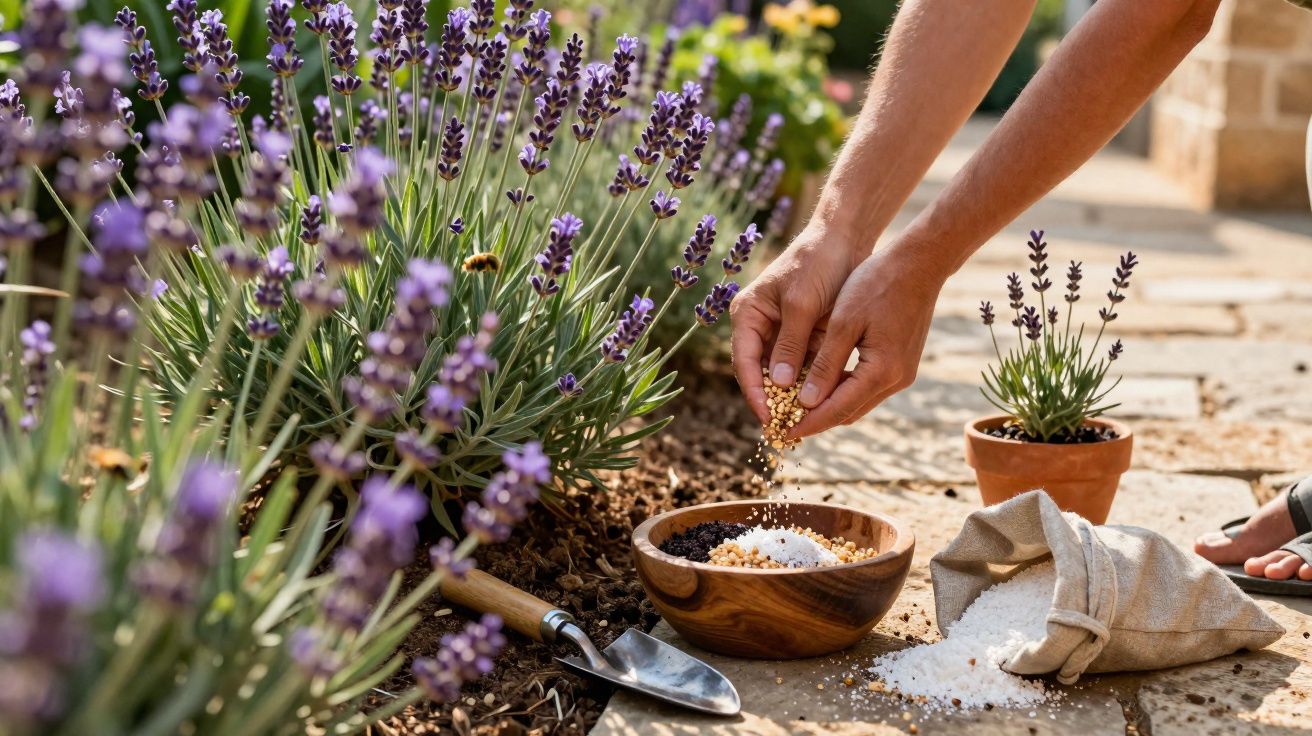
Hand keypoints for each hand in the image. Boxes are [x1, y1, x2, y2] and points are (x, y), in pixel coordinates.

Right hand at [729, 226, 865, 424]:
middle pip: (761, 373)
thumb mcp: (802, 304)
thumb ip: (790, 345)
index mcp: (748, 314)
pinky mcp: (805, 334)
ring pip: (784, 373)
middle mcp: (760, 326)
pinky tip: (823, 403)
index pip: (744, 362)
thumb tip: (779, 386)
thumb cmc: (818, 263)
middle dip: (773, 400)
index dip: (754, 393)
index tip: (769, 418)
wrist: (846, 238)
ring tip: (805, 423)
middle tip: (786, 430)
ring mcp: (783, 331)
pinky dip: (812, 383)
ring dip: (793, 396)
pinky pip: (805, 366)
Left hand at [786, 241, 944, 438]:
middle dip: (816, 420)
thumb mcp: (844, 322)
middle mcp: (896, 380)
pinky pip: (866, 386)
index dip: (807, 423)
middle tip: (784, 422)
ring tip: (795, 406)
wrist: (919, 263)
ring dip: (828, 406)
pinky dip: (842, 390)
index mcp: (882, 371)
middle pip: (848, 412)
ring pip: (857, 402)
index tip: (782, 432)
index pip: (837, 410)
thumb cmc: (877, 284)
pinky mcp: (901, 363)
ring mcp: (902, 373)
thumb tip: (806, 402)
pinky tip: (819, 384)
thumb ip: (825, 365)